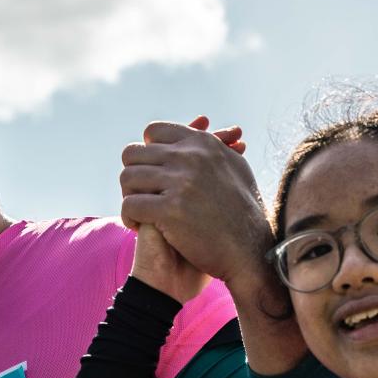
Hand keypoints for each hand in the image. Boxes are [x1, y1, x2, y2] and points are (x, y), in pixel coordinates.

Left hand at [120, 119, 275, 296]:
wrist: (250, 251)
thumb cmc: (243, 214)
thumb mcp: (235, 168)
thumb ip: (214, 146)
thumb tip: (200, 125)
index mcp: (202, 143)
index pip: (154, 131)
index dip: (147, 153)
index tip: (152, 173)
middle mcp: (190, 157)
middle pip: (133, 153)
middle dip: (134, 176)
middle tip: (141, 195)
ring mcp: (180, 183)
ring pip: (127, 178)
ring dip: (129, 196)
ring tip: (140, 212)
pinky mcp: (170, 210)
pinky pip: (129, 205)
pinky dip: (129, 218)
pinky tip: (140, 227)